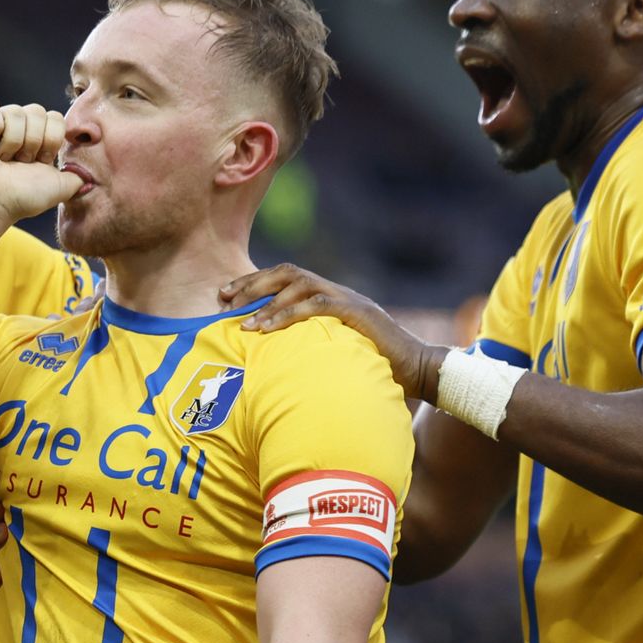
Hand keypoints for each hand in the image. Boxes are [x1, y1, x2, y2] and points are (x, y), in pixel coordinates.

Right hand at [0, 101, 83, 225]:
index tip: (40, 162)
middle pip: (38, 111)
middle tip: (19, 162)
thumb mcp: (61, 187)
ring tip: (2, 160)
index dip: (51, 140)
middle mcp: (16, 127)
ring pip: (16, 112)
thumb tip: (91, 177)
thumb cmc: (22, 197)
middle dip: (33, 141)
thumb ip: (79, 177)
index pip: (55, 117)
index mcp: (37, 138)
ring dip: (13, 142)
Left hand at [219, 263, 445, 401]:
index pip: (285, 278)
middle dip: (252, 283)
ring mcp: (347, 299)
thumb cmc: (375, 366)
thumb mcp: (334, 351)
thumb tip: (274, 359)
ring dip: (267, 301)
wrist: (417, 369)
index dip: (254, 282)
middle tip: (224, 298)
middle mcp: (335, 291)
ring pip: (299, 284)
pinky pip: (316, 305)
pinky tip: (268, 328)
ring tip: (244, 323)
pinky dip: (288, 314)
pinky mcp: (356, 312)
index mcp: (328, 297)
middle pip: (287, 272)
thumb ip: (310, 345)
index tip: (225, 295)